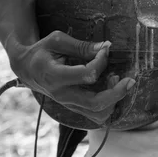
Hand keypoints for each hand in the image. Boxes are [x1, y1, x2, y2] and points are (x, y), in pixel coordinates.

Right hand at [7, 31, 134, 124]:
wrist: (27, 69)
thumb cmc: (42, 51)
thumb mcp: (57, 41)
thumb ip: (82, 46)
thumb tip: (107, 47)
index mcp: (54, 75)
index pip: (87, 75)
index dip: (101, 61)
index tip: (105, 50)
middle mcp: (62, 94)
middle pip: (96, 103)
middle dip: (117, 93)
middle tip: (130, 80)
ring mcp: (68, 104)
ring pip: (98, 114)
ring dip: (114, 100)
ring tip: (116, 82)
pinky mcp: (75, 108)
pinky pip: (96, 115)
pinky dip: (109, 105)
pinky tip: (111, 88)